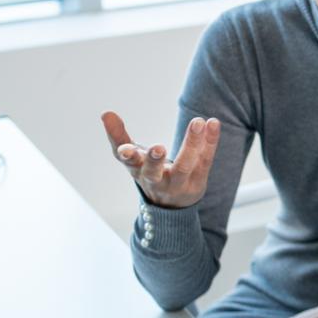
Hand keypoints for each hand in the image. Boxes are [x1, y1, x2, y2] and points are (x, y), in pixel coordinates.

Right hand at [101, 111, 219, 208]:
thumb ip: (118, 136)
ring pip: (184, 166)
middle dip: (154, 160)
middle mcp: (156, 180)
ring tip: (197, 122)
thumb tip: (105, 112)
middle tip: (158, 147)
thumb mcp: (131, 158)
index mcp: (137, 171)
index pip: (129, 164)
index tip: (125, 150)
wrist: (172, 205)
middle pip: (154, 173)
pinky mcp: (198, 181)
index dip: (127, 156)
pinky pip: (205, 160)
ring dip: (191, 144)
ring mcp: (178, 183)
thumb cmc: (148, 173)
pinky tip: (213, 123)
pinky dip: (210, 141)